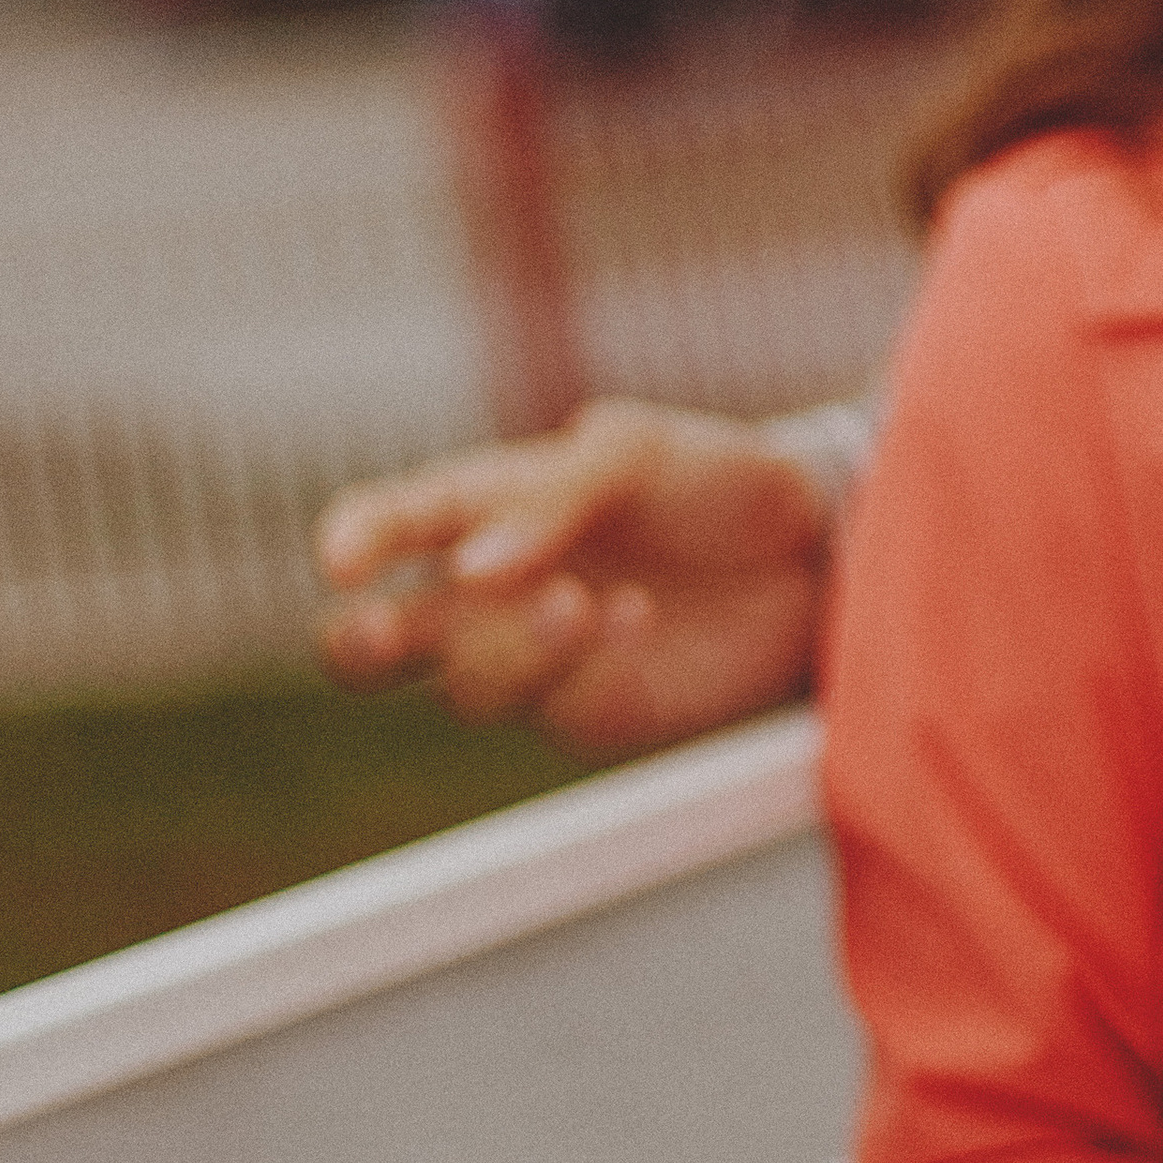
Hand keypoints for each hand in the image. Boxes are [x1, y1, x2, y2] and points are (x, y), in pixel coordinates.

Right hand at [314, 400, 834, 755]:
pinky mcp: (598, 710)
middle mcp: (489, 593)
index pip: (389, 525)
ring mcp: (539, 660)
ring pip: (466, 684)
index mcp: (482, 506)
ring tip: (585, 600)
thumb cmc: (711, 479)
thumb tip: (470, 566)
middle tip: (385, 629)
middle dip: (361, 642)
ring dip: (510, 649)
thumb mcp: (636, 452)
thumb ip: (553, 496)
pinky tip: (635, 618)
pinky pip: (556, 708)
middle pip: (375, 644)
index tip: (346, 559)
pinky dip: (583, 668)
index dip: (355, 541)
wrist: (816, 548)